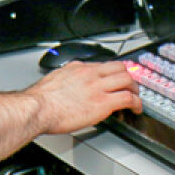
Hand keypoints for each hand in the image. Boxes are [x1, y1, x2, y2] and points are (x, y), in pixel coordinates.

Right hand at [26, 60, 140, 134]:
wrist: (38, 108)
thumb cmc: (40, 100)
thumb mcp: (53, 80)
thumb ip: (64, 80)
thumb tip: (66, 86)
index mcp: (77, 68)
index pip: (102, 65)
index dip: (112, 73)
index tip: (114, 79)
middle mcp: (90, 74)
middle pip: (119, 67)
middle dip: (128, 77)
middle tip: (131, 86)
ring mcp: (98, 87)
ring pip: (127, 79)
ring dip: (135, 89)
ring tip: (136, 97)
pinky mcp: (103, 102)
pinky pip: (128, 98)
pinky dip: (136, 103)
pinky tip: (136, 109)